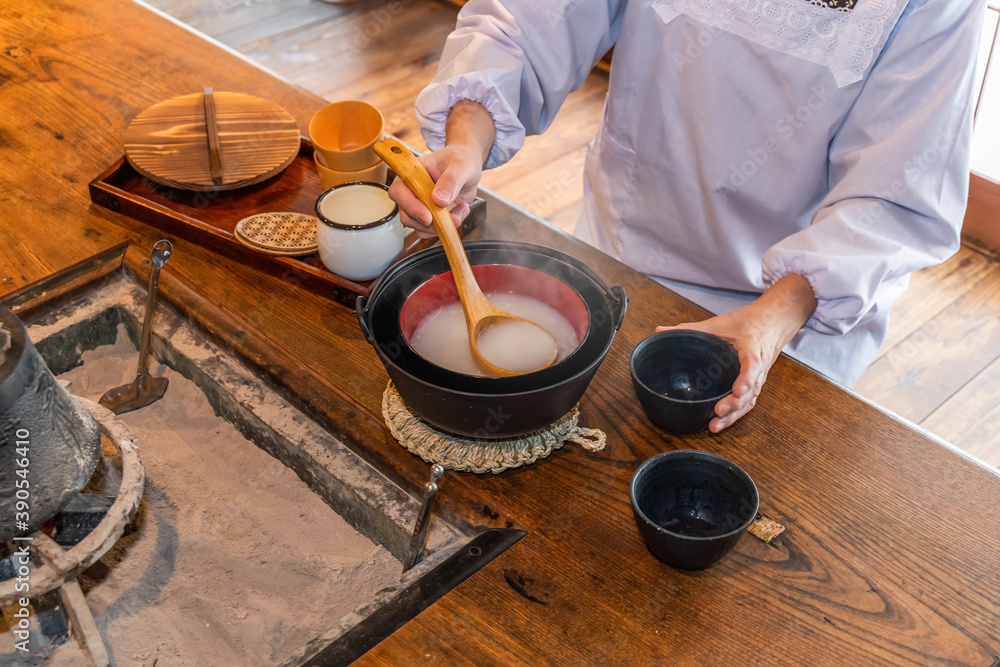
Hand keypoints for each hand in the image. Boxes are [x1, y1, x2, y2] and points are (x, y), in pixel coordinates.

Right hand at [387, 144, 481, 237]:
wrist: (468, 166)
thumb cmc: (460, 159)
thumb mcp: (460, 166)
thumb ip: (450, 180)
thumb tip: (439, 199)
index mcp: (412, 174)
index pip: (399, 192)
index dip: (410, 206)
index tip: (427, 216)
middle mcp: (412, 191)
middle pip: (407, 215)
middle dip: (429, 222)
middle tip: (452, 217)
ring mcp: (421, 205)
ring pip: (419, 226)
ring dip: (442, 225)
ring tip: (461, 209)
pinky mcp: (431, 215)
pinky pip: (432, 230)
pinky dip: (448, 227)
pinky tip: (459, 212)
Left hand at [656, 274, 817, 432]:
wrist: (772, 323)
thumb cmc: (746, 322)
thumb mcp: (718, 323)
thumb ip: (689, 328)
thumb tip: (659, 331)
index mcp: (751, 348)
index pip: (752, 365)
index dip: (746, 379)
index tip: (737, 391)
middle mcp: (758, 367)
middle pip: (751, 390)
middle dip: (735, 404)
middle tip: (718, 412)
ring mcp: (758, 378)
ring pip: (749, 400)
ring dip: (734, 415)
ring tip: (715, 425)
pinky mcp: (755, 385)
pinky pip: (748, 402)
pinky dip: (736, 414)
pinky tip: (721, 423)